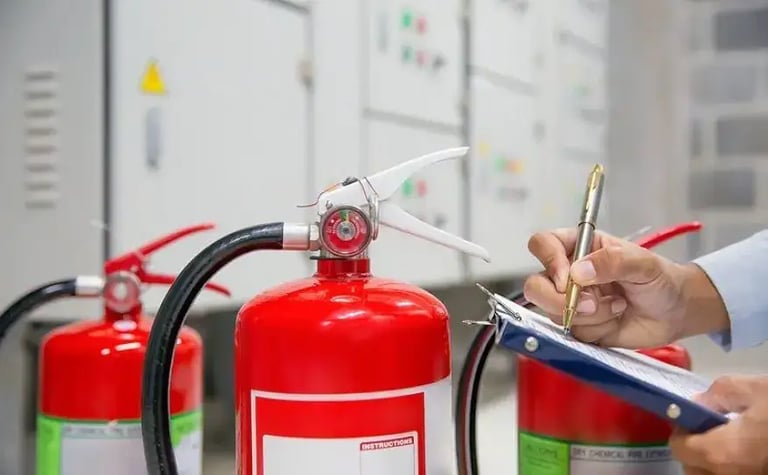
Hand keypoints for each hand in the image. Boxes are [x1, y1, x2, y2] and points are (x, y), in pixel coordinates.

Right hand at [523, 228, 729, 347]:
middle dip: (558, 300)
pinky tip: (614, 320)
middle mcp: (568, 274)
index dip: (548, 260)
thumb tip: (578, 272)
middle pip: (535, 285)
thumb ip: (612, 262)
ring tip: (616, 307)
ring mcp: (571, 302)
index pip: (543, 244)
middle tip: (589, 304)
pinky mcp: (578, 326)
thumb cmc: (660, 279)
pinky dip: (595, 330)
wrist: (676, 313)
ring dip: (588, 316)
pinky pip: (571, 333)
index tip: (568, 278)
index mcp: (579, 248)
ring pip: (553, 313)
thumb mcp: (642, 263)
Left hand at [669, 375, 767, 474]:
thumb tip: (698, 403)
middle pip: (693, 469)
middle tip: (706, 431)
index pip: (679, 449)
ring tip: (726, 441)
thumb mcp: (755, 390)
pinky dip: (729, 467)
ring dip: (709, 462)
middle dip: (692, 450)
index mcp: (721, 452)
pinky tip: (744, 449)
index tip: (690, 417)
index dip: (680, 431)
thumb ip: (719, 394)